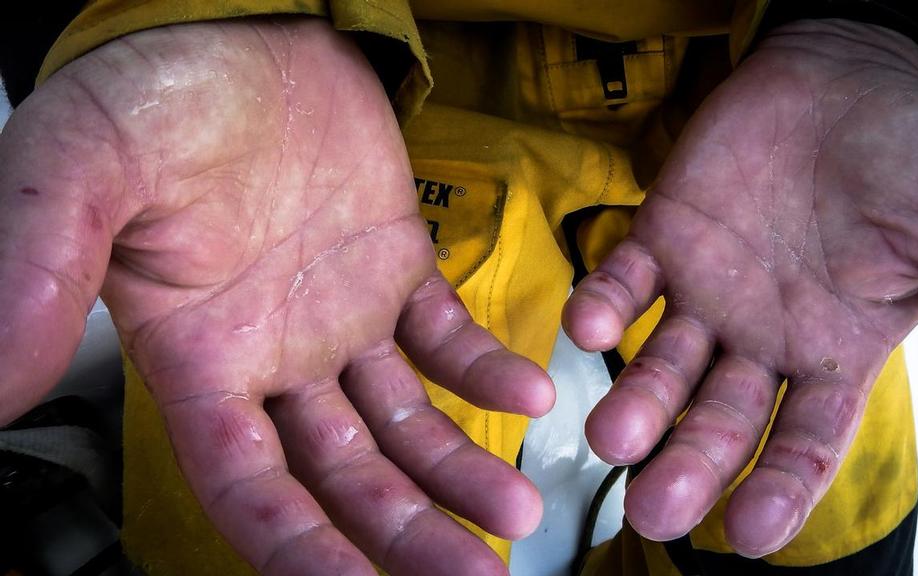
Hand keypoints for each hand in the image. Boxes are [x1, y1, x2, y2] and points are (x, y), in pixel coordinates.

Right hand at [0, 18, 553, 574]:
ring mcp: (338, 317)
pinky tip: (527, 390)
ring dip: (455, 468)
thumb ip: (42, 272)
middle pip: (342, 476)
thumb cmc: (157, 95)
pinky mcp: (393, 268)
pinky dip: (484, 367)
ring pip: (400, 423)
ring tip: (513, 508)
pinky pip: (445, 336)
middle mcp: (272, 356)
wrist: (240, 30)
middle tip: (475, 573)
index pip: (247, 484)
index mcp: (198, 357)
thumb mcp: (83, 171)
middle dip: (404, 532)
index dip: (299, 547)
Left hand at [563, 19, 917, 555]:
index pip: (804, 444)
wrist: (849, 77)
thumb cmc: (912, 160)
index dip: (779, 490)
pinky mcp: (662, 238)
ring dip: (635, 402)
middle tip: (653, 509)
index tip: (747, 534)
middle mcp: (761, 341)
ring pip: (664, 366)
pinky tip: (587, 327)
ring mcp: (706, 294)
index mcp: (833, 356)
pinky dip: (604, 305)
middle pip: (720, 420)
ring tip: (610, 435)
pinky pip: (624, 281)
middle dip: (688, 465)